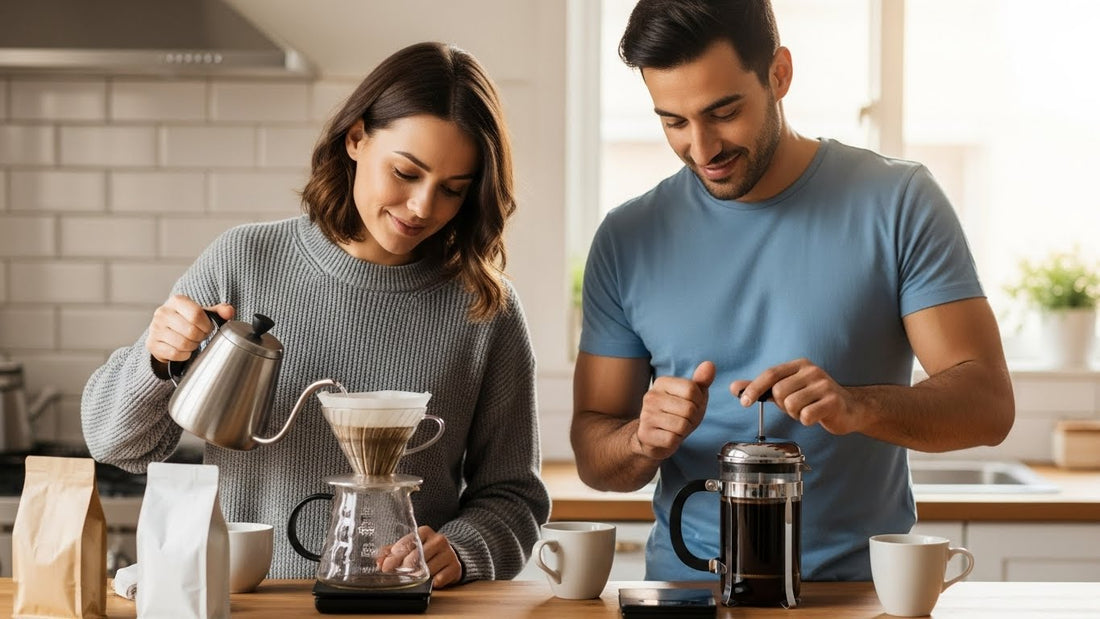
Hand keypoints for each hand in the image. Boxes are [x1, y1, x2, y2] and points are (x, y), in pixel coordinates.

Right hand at [145, 294, 234, 364]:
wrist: (167, 332)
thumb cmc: (189, 321)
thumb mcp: (204, 313)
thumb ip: (220, 311)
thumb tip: (229, 312)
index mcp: (177, 301)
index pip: (196, 314)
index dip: (206, 326)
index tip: (207, 329)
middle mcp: (163, 312)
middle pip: (191, 331)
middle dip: (200, 337)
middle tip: (200, 337)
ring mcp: (155, 328)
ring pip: (182, 344)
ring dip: (192, 346)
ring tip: (192, 342)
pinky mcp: (152, 343)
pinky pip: (174, 353)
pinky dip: (184, 355)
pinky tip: (184, 349)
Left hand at [378, 526, 462, 588]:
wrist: (451, 555)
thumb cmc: (426, 551)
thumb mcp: (410, 547)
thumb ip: (392, 552)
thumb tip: (379, 561)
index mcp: (425, 532)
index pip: (409, 542)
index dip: (395, 556)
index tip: (386, 567)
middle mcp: (438, 540)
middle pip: (418, 555)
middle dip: (405, 567)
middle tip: (397, 576)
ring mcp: (448, 553)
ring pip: (429, 567)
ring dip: (419, 576)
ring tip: (414, 579)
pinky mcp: (455, 567)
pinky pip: (441, 577)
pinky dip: (434, 582)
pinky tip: (430, 582)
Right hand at [633, 361, 715, 460]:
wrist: (654, 438)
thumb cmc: (676, 414)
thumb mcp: (692, 397)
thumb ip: (701, 381)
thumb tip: (709, 364)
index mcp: (661, 383)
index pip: (692, 389)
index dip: (698, 401)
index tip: (691, 405)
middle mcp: (651, 396)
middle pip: (689, 409)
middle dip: (692, 418)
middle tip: (684, 420)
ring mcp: (646, 415)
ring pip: (682, 425)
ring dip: (685, 430)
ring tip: (676, 428)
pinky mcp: (645, 434)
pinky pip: (673, 439)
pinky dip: (675, 441)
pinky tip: (668, 437)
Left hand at [730, 358, 860, 434]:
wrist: (849, 409)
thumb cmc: (812, 399)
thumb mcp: (785, 390)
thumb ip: (761, 388)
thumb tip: (734, 387)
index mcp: (799, 365)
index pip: (770, 374)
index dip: (754, 388)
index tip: (743, 402)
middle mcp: (812, 371)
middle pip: (779, 392)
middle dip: (782, 405)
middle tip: (795, 407)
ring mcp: (824, 385)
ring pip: (791, 405)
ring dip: (795, 414)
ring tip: (806, 411)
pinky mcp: (833, 401)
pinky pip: (806, 415)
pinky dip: (806, 421)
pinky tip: (815, 417)